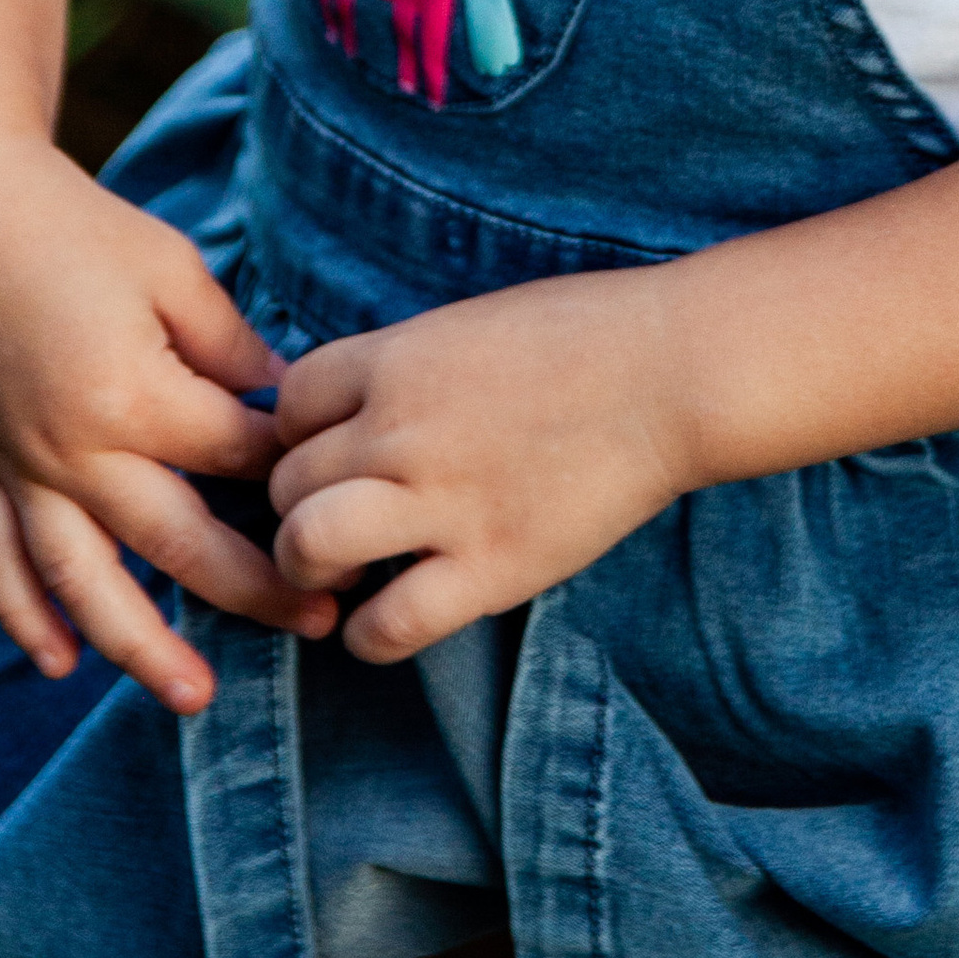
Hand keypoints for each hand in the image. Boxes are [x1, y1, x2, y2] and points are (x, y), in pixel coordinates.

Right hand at [0, 136, 338, 713]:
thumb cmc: (81, 229)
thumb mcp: (174, 269)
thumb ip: (230, 345)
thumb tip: (287, 402)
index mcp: (132, 394)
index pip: (233, 457)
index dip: (291, 472)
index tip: (342, 490)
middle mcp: (74, 449)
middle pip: (176, 541)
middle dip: (253, 587)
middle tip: (320, 623)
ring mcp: (22, 466)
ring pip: (83, 581)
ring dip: (139, 646)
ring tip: (194, 695)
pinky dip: (26, 615)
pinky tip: (60, 663)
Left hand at [267, 266, 697, 658]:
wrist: (672, 373)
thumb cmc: (582, 334)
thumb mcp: (469, 323)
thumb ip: (401, 366)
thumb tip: (347, 414)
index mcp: (398, 359)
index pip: (289, 404)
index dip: (299, 433)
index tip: (331, 449)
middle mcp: (403, 429)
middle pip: (286, 479)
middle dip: (300, 502)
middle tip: (339, 514)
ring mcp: (444, 501)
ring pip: (307, 544)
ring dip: (310, 566)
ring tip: (341, 572)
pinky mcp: (492, 568)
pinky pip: (387, 626)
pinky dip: (368, 634)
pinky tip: (388, 616)